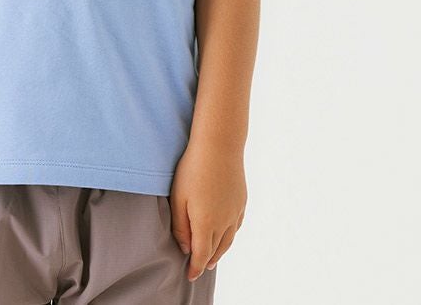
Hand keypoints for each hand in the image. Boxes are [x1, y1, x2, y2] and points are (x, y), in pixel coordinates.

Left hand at [169, 137, 246, 280]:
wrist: (219, 145)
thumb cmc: (193, 169)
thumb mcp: (178, 198)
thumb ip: (181, 226)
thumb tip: (186, 248)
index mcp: (207, 224)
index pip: (202, 255)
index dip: (196, 268)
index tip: (190, 275)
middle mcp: (224, 222)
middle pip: (216, 250)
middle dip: (207, 261)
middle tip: (201, 268)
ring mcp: (235, 211)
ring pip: (229, 240)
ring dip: (220, 251)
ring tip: (213, 257)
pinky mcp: (242, 201)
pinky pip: (237, 226)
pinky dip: (230, 235)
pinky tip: (227, 234)